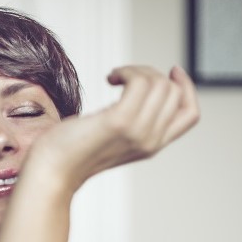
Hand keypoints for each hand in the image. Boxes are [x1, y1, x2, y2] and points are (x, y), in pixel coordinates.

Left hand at [25, 65, 199, 192]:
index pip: (190, 114)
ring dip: (137, 70)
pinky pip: (139, 82)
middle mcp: (150, 142)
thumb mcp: (111, 136)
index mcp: (151, 146)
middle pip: (174, 92)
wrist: (51, 171)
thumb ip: (131, 121)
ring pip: (159, 84)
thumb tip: (140, 88)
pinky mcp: (119, 122)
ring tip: (115, 77)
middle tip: (124, 76)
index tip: (171, 70)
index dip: (186, 87)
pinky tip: (109, 78)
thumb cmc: (70, 152)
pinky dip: (126, 71)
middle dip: (152, 73)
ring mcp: (137, 132)